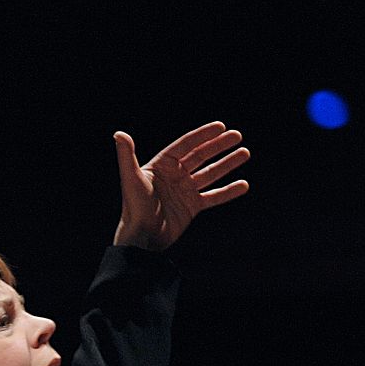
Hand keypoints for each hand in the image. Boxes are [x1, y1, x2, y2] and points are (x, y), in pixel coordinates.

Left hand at [111, 122, 249, 250]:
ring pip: (210, 173)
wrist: (141, 238)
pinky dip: (228, 191)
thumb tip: (119, 134)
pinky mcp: (192, 207)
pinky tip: (243, 185)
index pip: (186, 145)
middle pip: (201, 156)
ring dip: (227, 164)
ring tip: (245, 153)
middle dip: (219, 146)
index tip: (221, 127)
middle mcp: (174, 175)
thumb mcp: (131, 179)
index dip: (203, 135)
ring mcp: (184, 191)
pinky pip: (214, 196)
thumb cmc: (134, 208)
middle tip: (238, 136)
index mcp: (162, 165)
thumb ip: (127, 156)